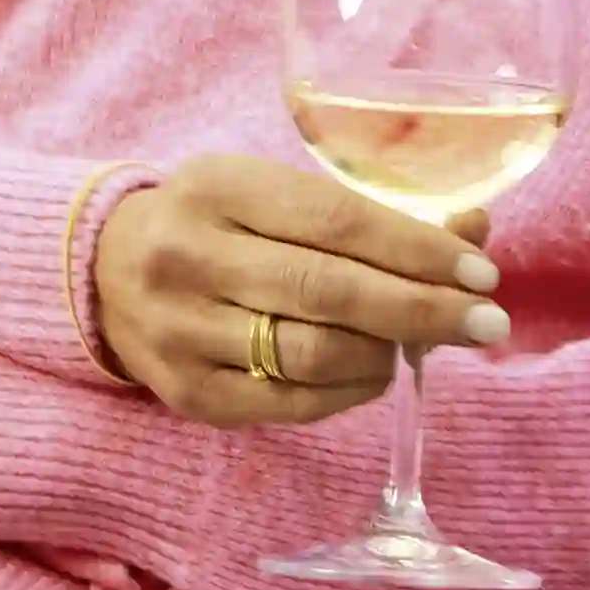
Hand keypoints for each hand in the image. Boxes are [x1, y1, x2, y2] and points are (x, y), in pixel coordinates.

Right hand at [84, 157, 503, 428]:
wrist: (102, 272)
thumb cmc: (216, 223)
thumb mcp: (275, 194)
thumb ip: (371, 214)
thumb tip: (475, 231)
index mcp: (217, 186)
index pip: (336, 220)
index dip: (417, 248)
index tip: (482, 270)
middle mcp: (189, 256)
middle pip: (329, 292)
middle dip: (423, 310)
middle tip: (487, 322)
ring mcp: (181, 330)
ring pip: (312, 354)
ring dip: (386, 354)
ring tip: (417, 343)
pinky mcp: (187, 393)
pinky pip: (290, 402)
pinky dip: (348, 391)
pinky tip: (373, 372)